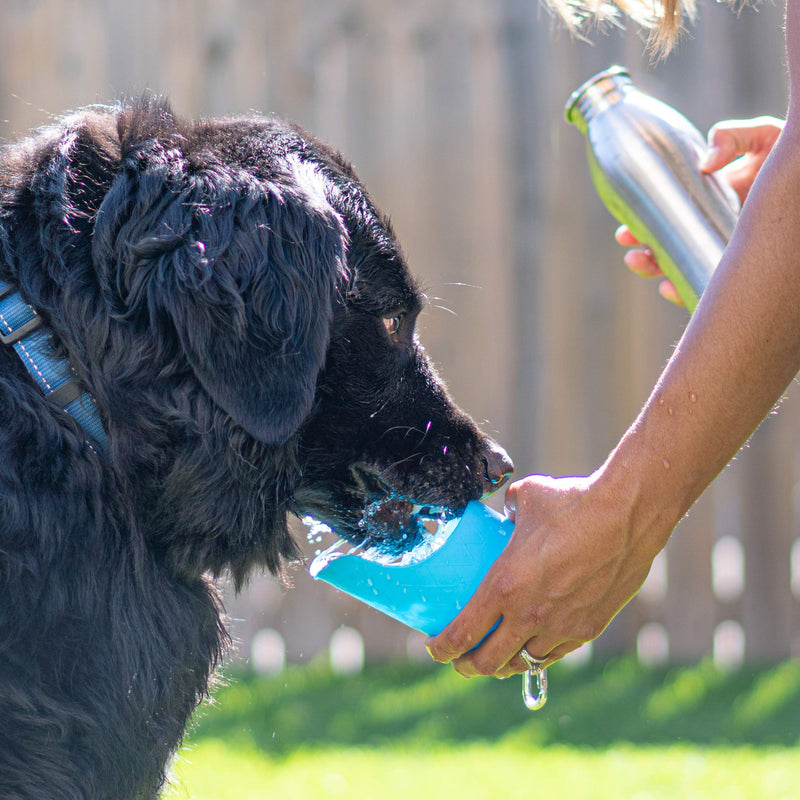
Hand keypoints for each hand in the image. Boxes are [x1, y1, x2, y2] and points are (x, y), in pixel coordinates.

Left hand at [426, 471, 660, 677]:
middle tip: (459, 660)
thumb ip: (506, 509)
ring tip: (494, 659)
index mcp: (504, 585)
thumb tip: (502, 510)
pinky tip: (532, 648)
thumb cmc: (572, 501)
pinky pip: (555, 653)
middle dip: (466, 666)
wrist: (627, 515)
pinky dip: (538, 656)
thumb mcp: (525, 498)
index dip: (442, 647)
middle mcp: (529, 614)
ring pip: (523, 662)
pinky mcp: (588, 629)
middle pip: (487, 661)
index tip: (432, 648)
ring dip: (503, 666)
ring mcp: (561, 626)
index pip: (462, 632)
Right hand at [617, 116, 784, 305]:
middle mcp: (715, 233)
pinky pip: (705, 289)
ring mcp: (727, 255)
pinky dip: (685, 291)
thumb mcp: (763, 137)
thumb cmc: (791, 159)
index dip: (642, 229)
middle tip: (632, 251)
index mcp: (712, 204)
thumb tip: (705, 164)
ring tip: (644, 265)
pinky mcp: (743, 274)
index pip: (670, 221)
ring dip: (657, 272)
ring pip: (684, 271)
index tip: (625, 233)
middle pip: (670, 251)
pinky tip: (672, 286)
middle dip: (644, 256)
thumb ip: (731, 137)